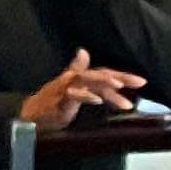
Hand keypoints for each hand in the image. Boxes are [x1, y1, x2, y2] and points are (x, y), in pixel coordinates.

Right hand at [21, 48, 148, 128]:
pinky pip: (72, 95)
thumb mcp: (74, 90)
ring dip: (103, 82)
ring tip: (119, 86)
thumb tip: (84, 52)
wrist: (29, 117)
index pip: (103, 73)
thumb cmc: (53, 103)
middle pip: (98, 73)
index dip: (122, 75)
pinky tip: (97, 99)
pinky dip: (85, 96)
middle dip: (120, 77)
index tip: (142, 82)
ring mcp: (64, 88)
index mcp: (78, 78)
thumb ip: (88, 80)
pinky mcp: (58, 100)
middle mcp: (72, 79)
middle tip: (140, 82)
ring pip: (85, 80)